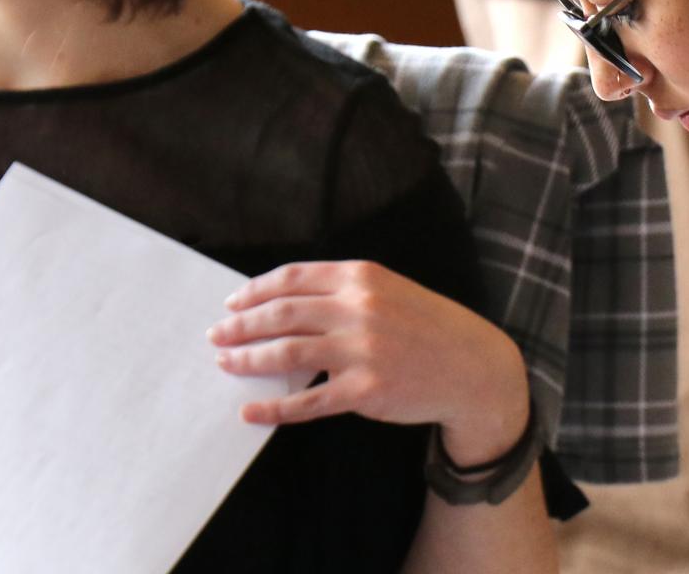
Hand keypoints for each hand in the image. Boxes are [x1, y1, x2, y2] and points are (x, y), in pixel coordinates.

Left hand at [207, 260, 530, 464]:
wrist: (472, 367)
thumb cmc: (427, 327)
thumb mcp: (390, 290)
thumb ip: (344, 292)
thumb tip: (284, 306)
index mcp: (361, 277)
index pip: (292, 278)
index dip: (254, 291)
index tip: (231, 303)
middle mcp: (359, 309)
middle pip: (282, 314)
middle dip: (241, 325)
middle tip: (216, 335)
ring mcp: (362, 351)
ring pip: (287, 353)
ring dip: (248, 359)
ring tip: (225, 363)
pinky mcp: (365, 391)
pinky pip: (307, 401)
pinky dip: (273, 407)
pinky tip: (250, 411)